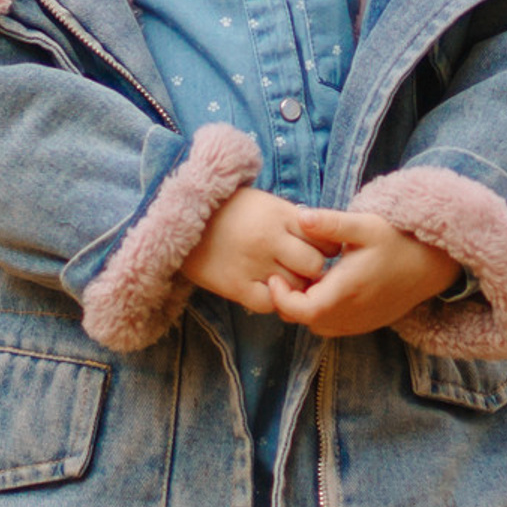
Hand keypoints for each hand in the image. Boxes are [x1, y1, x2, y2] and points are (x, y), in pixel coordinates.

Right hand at [182, 187, 331, 314]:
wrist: (180, 218)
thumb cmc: (227, 208)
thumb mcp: (263, 202)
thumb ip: (291, 219)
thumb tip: (322, 237)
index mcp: (280, 215)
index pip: (325, 239)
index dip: (326, 248)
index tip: (317, 250)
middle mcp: (271, 240)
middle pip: (314, 266)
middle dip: (313, 270)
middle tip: (302, 270)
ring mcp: (253, 264)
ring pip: (295, 288)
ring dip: (294, 287)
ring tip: (284, 280)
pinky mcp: (235, 285)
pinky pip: (269, 304)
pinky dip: (272, 301)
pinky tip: (267, 290)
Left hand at [268, 209, 457, 337]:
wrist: (433, 264)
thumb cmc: (399, 241)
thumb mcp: (364, 226)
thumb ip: (330, 224)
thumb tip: (300, 216)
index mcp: (345, 291)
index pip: (299, 311)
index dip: (280, 298)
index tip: (274, 276)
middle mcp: (351, 314)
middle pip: (305, 320)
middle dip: (290, 301)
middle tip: (285, 275)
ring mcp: (360, 323)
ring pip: (318, 326)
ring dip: (307, 309)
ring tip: (307, 281)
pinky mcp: (368, 324)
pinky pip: (334, 327)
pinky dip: (323, 314)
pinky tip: (328, 289)